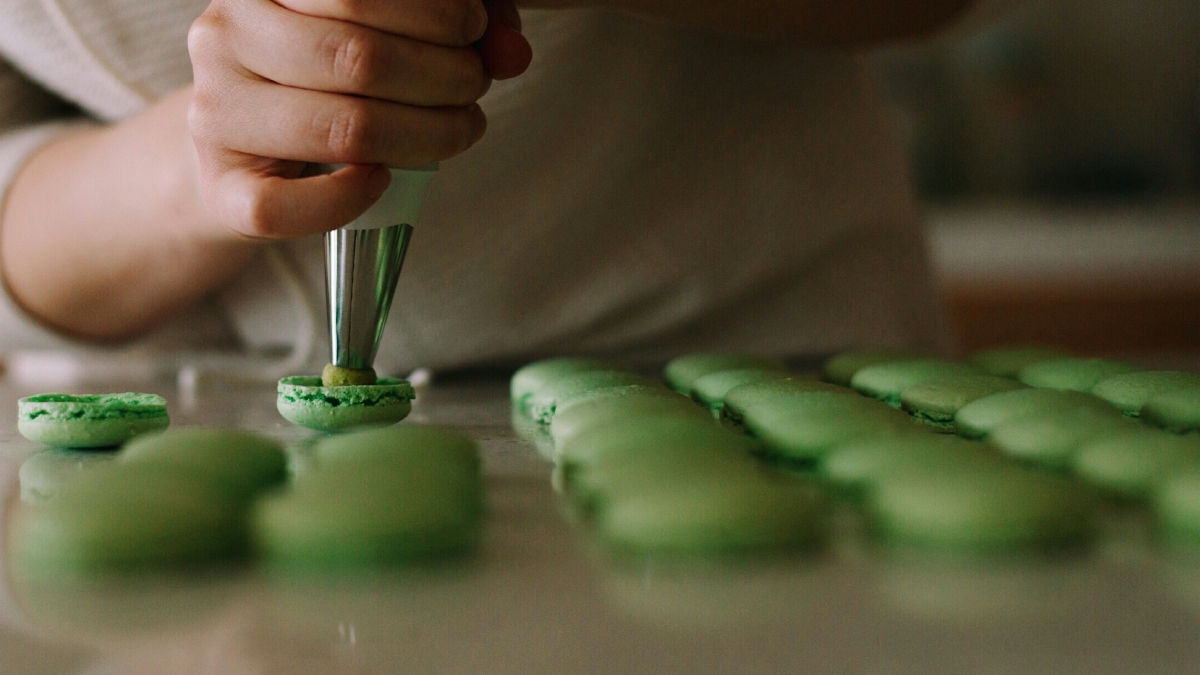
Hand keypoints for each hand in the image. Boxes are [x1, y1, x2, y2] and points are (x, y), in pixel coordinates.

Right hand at [187, 0, 530, 240]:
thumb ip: (447, 26)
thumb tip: (511, 50)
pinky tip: (385, 179)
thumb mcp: (375, 34)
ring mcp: (216, 115)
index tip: (472, 30)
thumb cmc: (318, 83)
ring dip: (429, 136)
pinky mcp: (221, 188)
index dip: (438, 13)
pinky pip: (290, 206)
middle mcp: (227, 38)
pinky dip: (354, 198)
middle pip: (360, 59)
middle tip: (475, 87)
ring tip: (458, 129)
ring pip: (343, 129)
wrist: (239, 152)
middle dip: (446, 77)